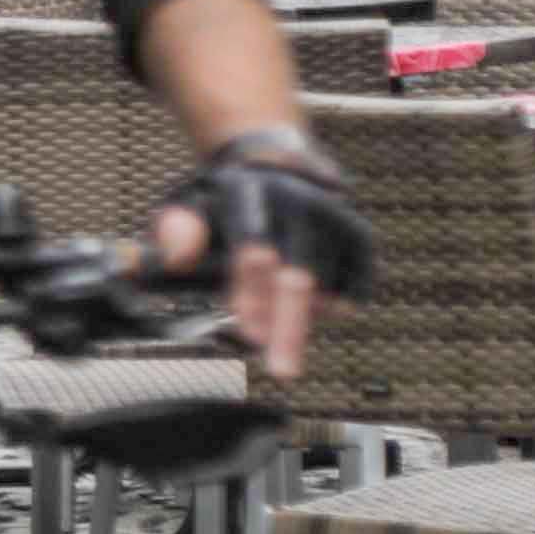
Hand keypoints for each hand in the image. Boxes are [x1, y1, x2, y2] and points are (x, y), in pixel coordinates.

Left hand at [154, 130, 363, 379]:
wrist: (273, 161)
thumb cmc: (221, 198)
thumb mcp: (186, 202)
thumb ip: (175, 229)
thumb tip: (178, 259)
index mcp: (247, 191)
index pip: (252, 244)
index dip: (251, 289)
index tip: (248, 333)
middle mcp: (296, 200)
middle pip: (297, 273)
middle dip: (289, 326)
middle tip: (283, 372)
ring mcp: (333, 215)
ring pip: (326, 285)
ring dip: (302, 317)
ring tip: (277, 325)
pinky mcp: (359, 232)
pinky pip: (354, 284)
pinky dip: (336, 303)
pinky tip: (317, 305)